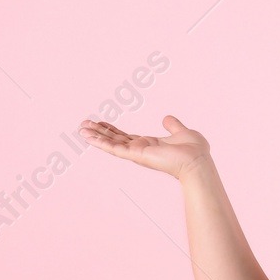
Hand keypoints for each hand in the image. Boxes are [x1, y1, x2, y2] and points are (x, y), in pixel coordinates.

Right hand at [79, 115, 209, 179]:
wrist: (197, 161)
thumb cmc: (194, 151)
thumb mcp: (182, 132)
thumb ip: (173, 126)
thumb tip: (166, 118)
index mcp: (149, 144)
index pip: (126, 137)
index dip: (112, 130)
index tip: (100, 122)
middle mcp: (141, 149)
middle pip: (115, 139)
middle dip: (99, 132)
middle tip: (84, 124)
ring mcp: (137, 153)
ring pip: (111, 144)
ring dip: (96, 136)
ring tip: (81, 129)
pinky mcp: (136, 155)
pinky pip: (115, 149)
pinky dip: (101, 143)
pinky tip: (89, 137)